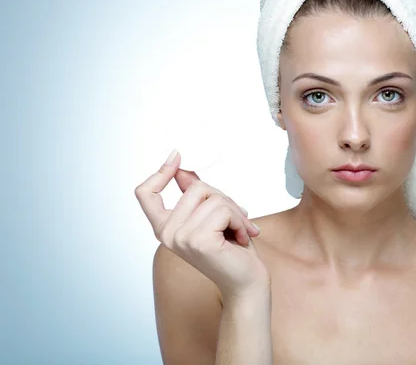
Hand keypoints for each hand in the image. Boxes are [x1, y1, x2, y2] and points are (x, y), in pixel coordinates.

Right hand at [135, 150, 269, 298]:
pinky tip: (242, 237)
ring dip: (236, 211)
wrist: (247, 282)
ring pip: (212, 197)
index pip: (145, 193)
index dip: (159, 172)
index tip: (177, 157)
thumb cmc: (232, 250)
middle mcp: (166, 233)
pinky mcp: (198, 241)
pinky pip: (223, 209)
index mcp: (164, 227)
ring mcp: (180, 237)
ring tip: (240, 230)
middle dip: (223, 198)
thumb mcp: (211, 216)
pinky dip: (240, 220)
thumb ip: (195, 196)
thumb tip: (183, 170)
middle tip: (236, 218)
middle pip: (195, 187)